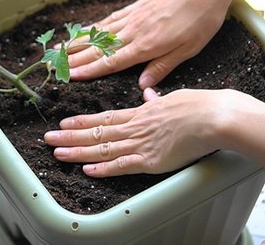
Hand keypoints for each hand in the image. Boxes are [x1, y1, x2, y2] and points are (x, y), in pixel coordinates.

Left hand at [43, 87, 257, 176]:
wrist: (215, 116)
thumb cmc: (201, 106)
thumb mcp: (174, 97)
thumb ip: (158, 99)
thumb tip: (149, 94)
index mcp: (141, 112)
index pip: (105, 117)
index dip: (83, 121)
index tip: (65, 122)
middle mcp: (136, 127)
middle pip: (97, 132)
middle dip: (70, 136)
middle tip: (48, 138)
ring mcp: (142, 143)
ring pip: (103, 148)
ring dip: (78, 151)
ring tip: (57, 152)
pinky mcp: (152, 160)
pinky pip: (123, 165)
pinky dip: (104, 168)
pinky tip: (87, 170)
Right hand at [67, 0, 236, 88]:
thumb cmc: (202, 18)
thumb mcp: (189, 49)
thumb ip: (162, 67)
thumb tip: (141, 86)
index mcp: (147, 45)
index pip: (111, 62)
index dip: (89, 70)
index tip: (70, 76)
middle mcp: (134, 30)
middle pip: (98, 47)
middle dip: (74, 57)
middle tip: (52, 64)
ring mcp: (134, 16)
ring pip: (99, 32)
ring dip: (78, 42)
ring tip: (60, 49)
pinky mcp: (137, 5)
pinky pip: (110, 19)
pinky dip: (94, 26)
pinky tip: (85, 30)